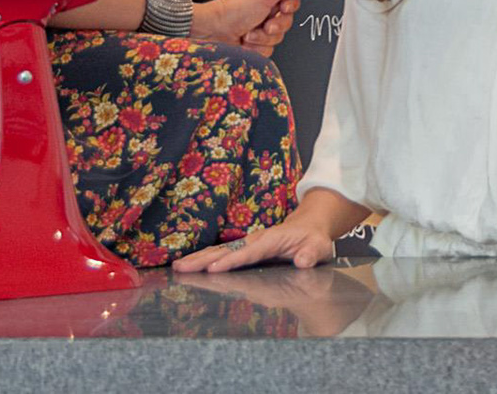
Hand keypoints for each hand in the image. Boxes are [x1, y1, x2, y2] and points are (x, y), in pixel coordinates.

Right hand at [173, 219, 334, 272]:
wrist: (309, 226)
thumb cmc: (313, 239)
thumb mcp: (319, 246)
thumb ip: (311, 253)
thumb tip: (303, 261)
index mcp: (271, 240)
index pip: (248, 252)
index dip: (230, 261)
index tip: (213, 269)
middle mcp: (255, 240)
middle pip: (225, 250)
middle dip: (203, 259)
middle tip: (181, 268)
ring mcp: (247, 244)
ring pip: (219, 251)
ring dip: (198, 259)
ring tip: (177, 267)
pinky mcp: (244, 248)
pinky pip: (222, 254)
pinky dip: (204, 259)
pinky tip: (190, 266)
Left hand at [192, 0, 311, 55]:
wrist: (212, 33)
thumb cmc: (231, 11)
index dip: (289, 5)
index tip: (282, 6)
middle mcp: (262, 9)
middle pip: (287, 20)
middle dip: (276, 25)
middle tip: (264, 24)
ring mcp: (258, 27)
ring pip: (278, 37)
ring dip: (263, 38)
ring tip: (249, 33)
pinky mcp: (254, 44)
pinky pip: (268, 49)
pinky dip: (257, 48)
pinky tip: (246, 42)